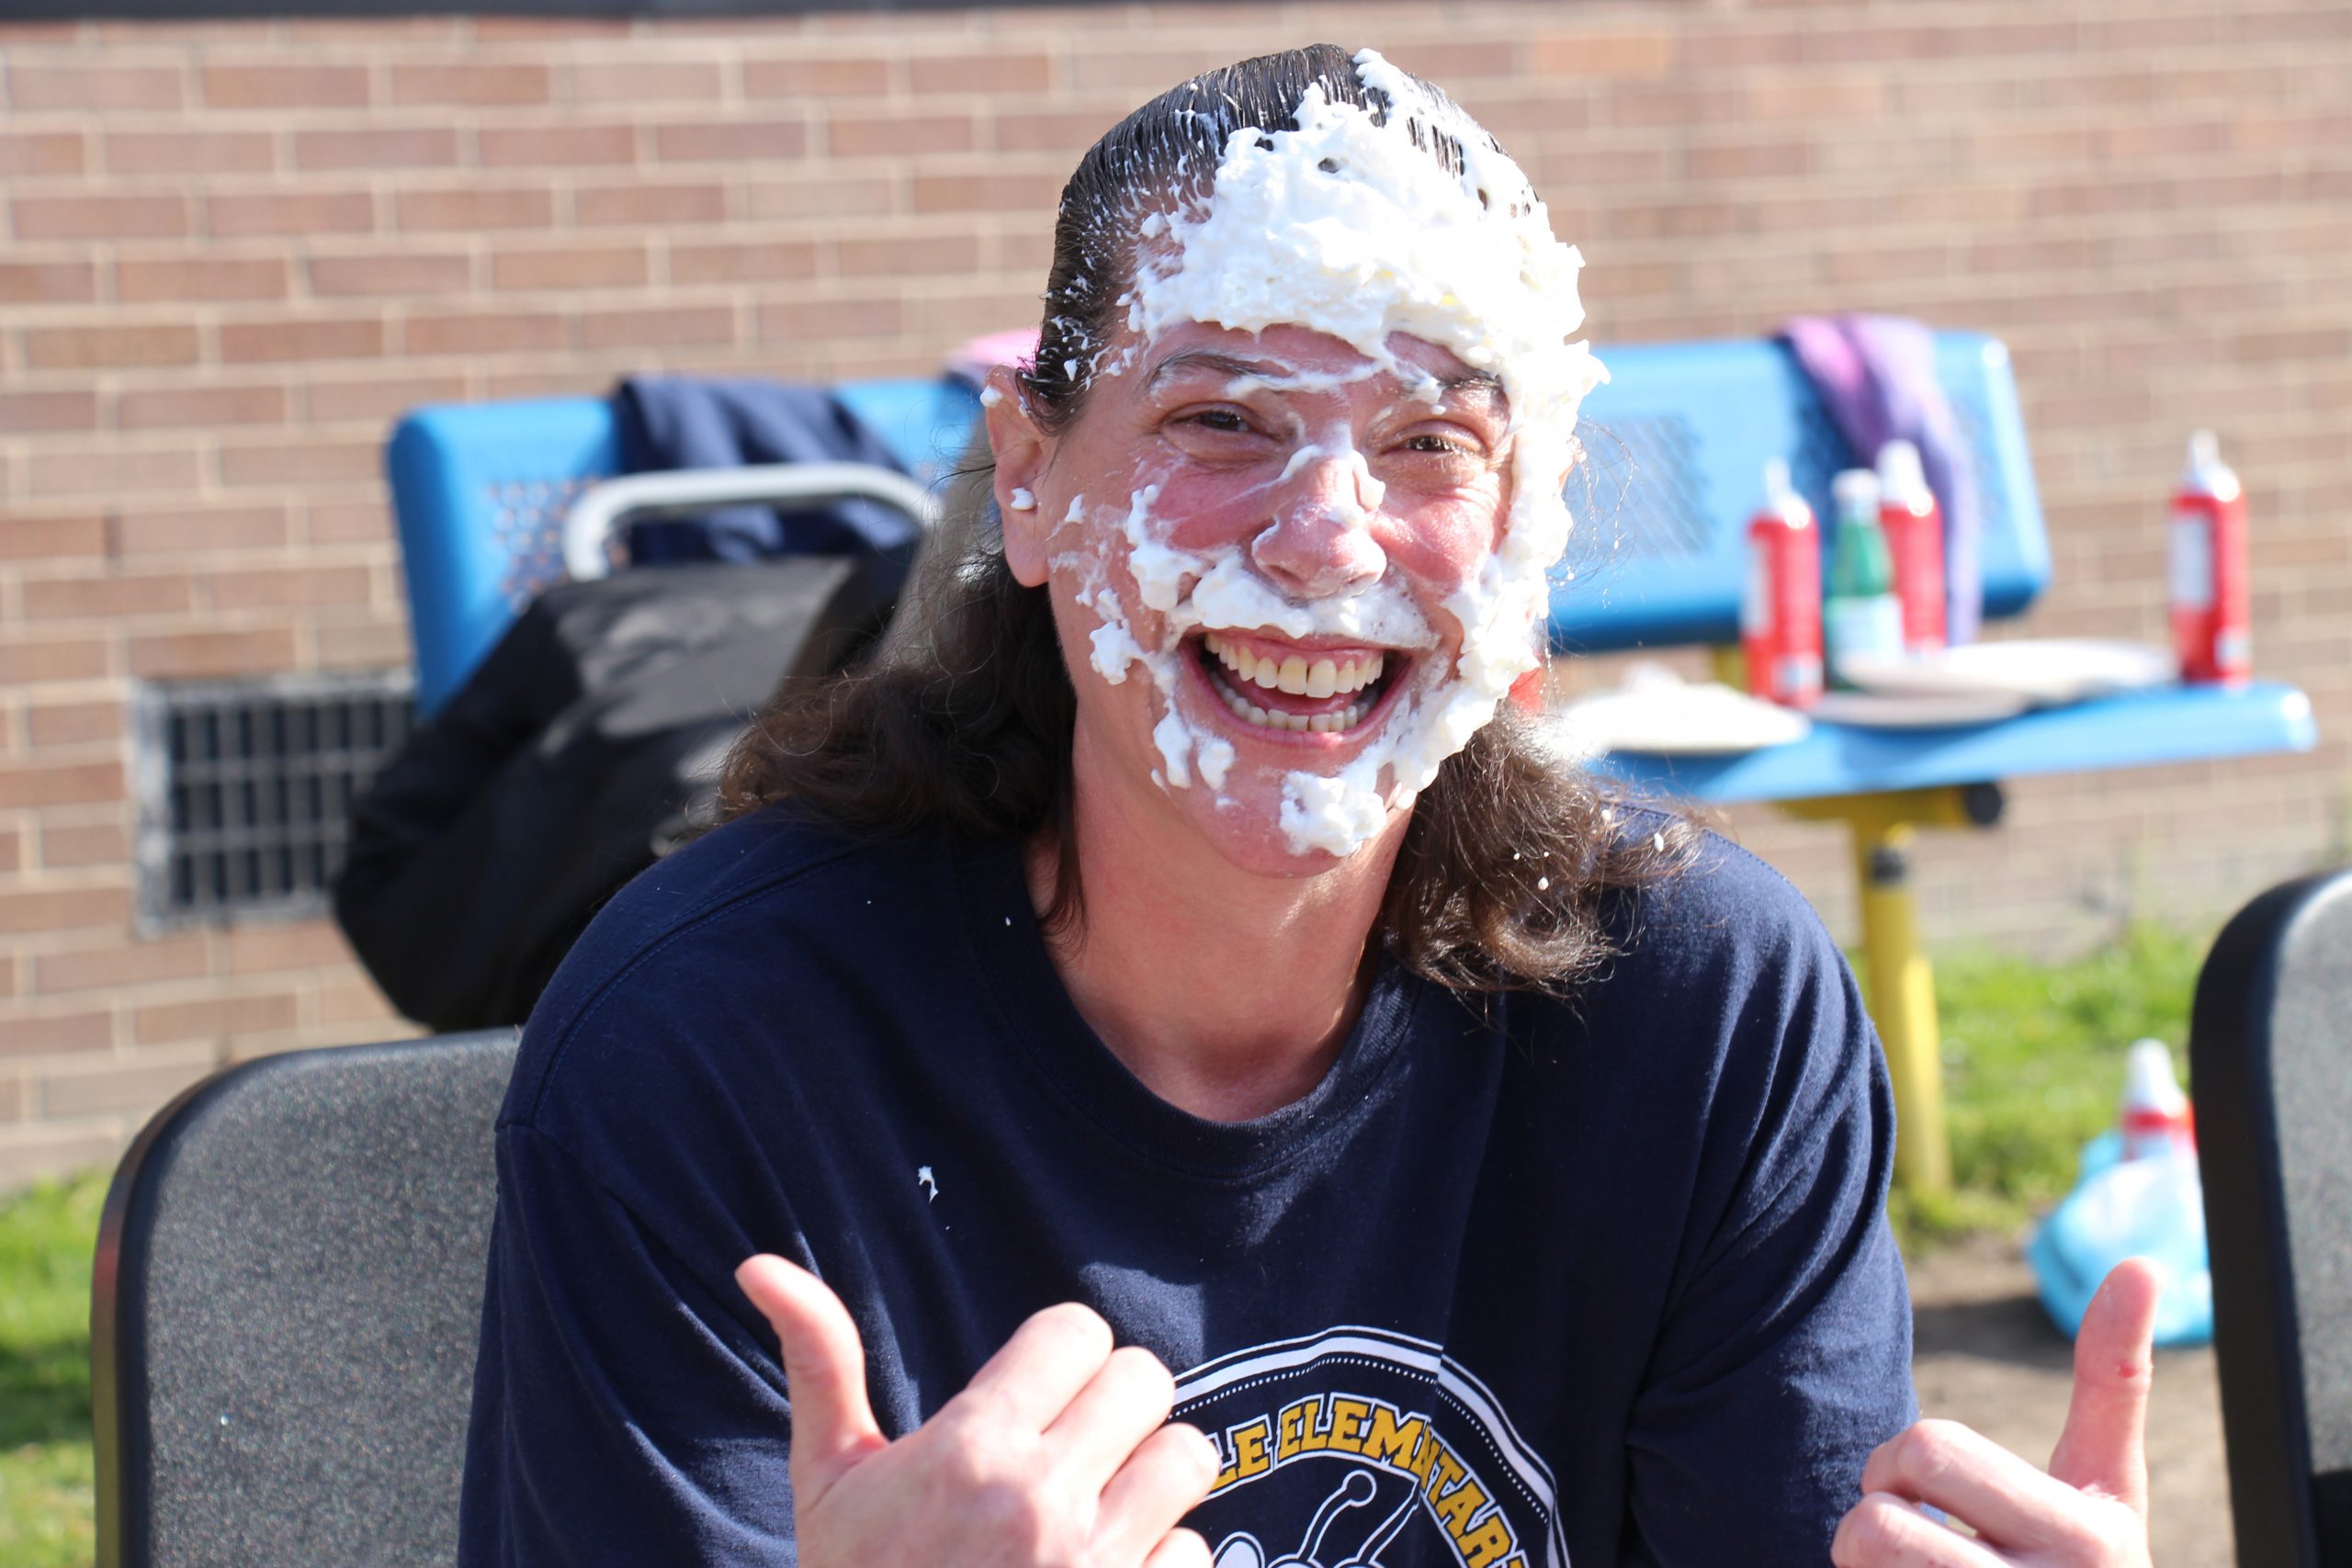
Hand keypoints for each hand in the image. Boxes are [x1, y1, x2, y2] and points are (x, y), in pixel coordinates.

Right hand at [737, 1255, 1218, 1567]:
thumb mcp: (827, 1483)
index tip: (1033, 1394)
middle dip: (1112, 1406)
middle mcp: (1041, 1499)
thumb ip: (821, 1364)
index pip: (1077, 1331)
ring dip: (1153, 1477)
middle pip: (1145, 1378)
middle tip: (1073, 1446)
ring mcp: (1096, 1563)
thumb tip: (760, 1266)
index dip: (1058, 1356)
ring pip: (1189, 1455)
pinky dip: (1164, 1562)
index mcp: (970, 1448)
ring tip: (1103, 1503)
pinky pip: (1197, 1549)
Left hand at [1833, 1259, 2161, 1566]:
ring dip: (1861, 1562)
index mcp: (2088, 1542)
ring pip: (1858, 1561)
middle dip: (1875, 1506)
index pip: (1930, 1452)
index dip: (1901, 1462)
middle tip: (1912, 1523)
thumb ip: (2113, 1383)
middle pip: (1875, 1520)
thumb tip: (2142, 1265)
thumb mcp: (2108, 1491)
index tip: (1928, 1484)